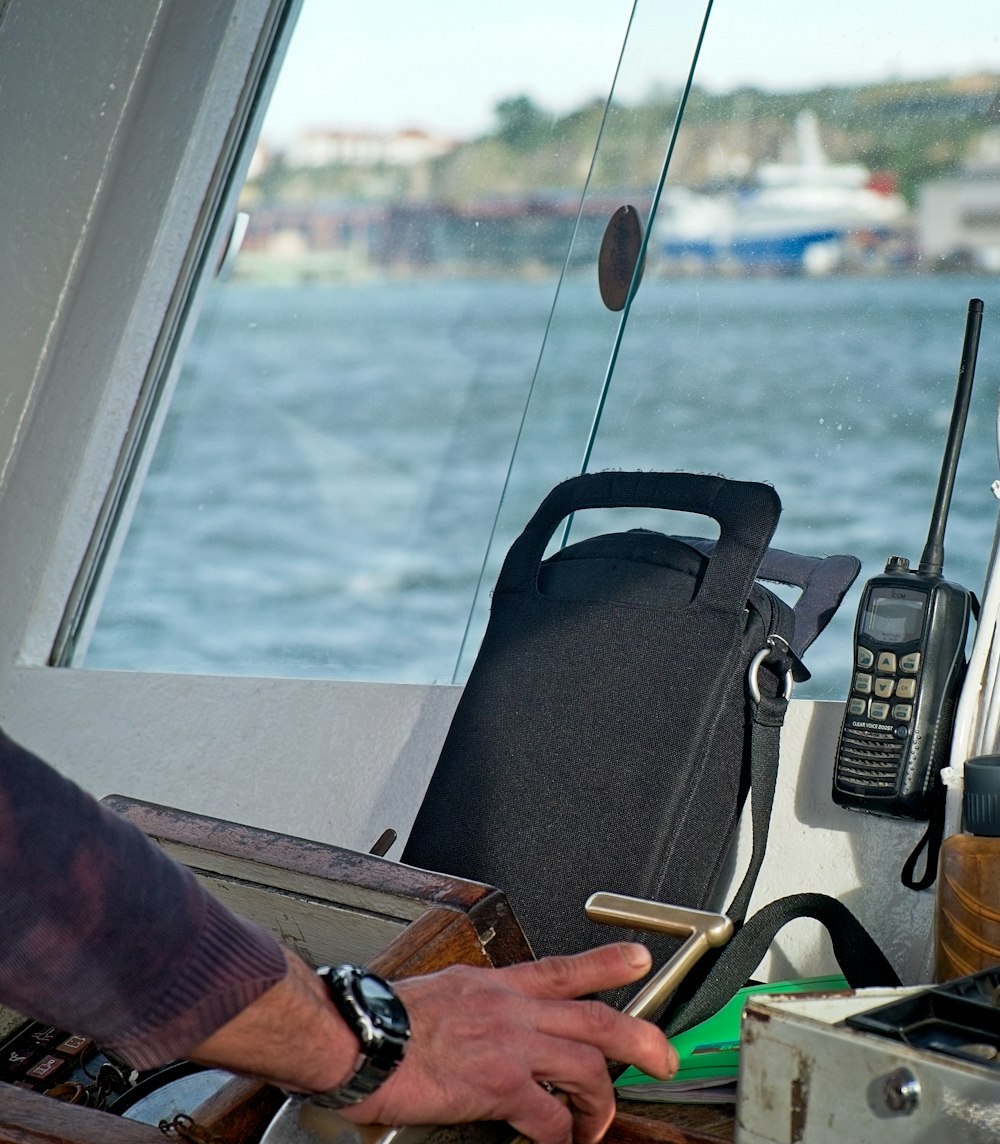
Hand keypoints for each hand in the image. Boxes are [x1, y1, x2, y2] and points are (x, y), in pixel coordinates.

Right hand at [346, 943, 676, 1143]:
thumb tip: (495, 1020)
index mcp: (497, 985)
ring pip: (587, 1067)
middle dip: (640, 1039)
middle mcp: (511, 1008)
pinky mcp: (498, 1085)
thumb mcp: (445, 992)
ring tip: (598, 1123)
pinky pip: (549, 1116)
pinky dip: (562, 1136)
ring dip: (601, 1102)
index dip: (607, 962)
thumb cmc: (390, 1019)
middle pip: (597, 1018)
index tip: (638, 959)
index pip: (563, 967)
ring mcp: (509, 1044)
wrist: (359, 1036)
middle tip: (663, 1058)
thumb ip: (479, 1002)